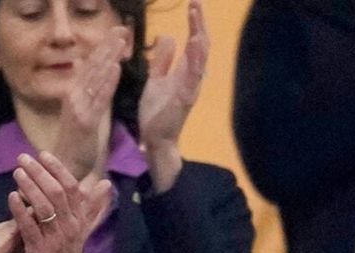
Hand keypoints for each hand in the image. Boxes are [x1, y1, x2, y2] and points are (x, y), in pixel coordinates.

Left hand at [9, 151, 110, 252]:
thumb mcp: (82, 232)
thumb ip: (91, 207)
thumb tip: (105, 184)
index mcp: (79, 220)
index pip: (72, 187)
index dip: (58, 168)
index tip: (43, 154)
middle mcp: (70, 227)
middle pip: (56, 192)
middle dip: (39, 172)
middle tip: (23, 158)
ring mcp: (55, 239)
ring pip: (44, 206)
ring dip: (29, 186)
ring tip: (17, 172)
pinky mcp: (40, 252)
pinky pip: (29, 226)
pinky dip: (20, 209)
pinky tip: (11, 196)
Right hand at [53, 26, 129, 179]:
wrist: (64, 167)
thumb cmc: (75, 143)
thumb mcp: (82, 114)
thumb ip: (89, 95)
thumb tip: (94, 75)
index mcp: (73, 95)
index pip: (90, 67)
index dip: (102, 49)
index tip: (115, 34)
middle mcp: (73, 98)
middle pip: (92, 68)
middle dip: (107, 48)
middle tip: (121, 30)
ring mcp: (78, 109)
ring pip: (95, 79)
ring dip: (108, 58)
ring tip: (121, 42)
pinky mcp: (85, 121)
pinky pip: (98, 99)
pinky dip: (107, 82)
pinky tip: (115, 68)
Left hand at [138, 0, 208, 192]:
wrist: (154, 138)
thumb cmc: (157, 111)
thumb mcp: (156, 79)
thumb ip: (163, 60)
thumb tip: (170, 37)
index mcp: (184, 71)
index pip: (193, 41)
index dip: (194, 22)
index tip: (192, 2)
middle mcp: (191, 77)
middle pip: (200, 46)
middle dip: (199, 24)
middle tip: (196, 3)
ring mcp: (190, 88)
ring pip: (200, 61)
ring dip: (199, 40)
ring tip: (197, 22)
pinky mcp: (184, 100)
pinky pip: (191, 79)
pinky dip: (194, 63)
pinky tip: (194, 48)